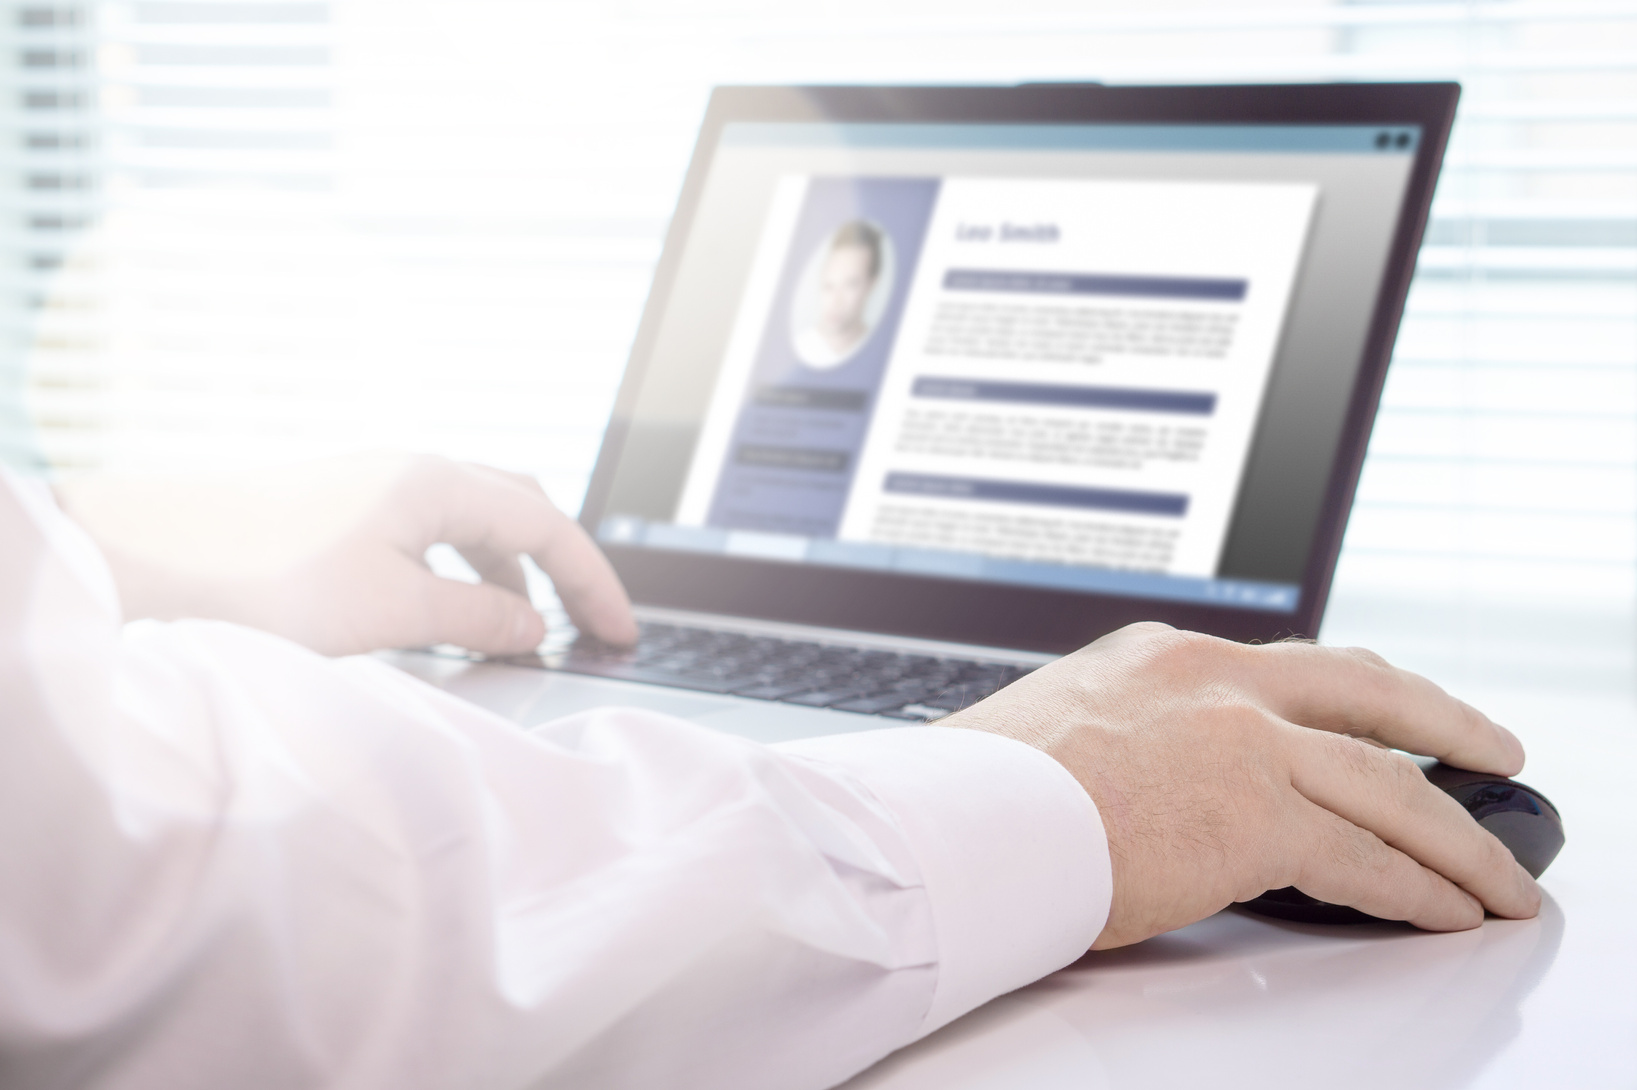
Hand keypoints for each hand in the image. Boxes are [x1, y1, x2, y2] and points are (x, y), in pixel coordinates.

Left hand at [54, 452, 636, 656]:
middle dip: (560, 564)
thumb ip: (475, 619)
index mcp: (437, 482)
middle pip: (518, 506)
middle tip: (584, 620)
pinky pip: (425, 532)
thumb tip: (532, 625)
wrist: (147, 556)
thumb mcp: (392, 612)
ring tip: (515, 628)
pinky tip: (439, 609)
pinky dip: (457, 569)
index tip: (621, 633)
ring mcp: (371, 485)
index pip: (549, 526)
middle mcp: (410, 470)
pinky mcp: (337, 509)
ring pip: (469, 520)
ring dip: (505, 571)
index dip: (594, 583)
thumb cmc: (265, 578)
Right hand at [946, 622, 1540, 947]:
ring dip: (1456, 836)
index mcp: (1163, 655)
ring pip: (1388, 784)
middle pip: (1366, 693)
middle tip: (1489, 746)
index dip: (1353, 696)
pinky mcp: (1254, 814)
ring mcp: (1241, 740)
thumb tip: (1156, 784)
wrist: (958, 821)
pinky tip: (1447, 909)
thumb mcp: (1064, 728)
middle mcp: (1212, 678)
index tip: (1386, 715)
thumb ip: (1129, 739)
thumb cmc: (982, 793)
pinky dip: (1420, 889)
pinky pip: (1367, 858)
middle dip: (1442, 723)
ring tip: (1495, 870)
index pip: (1288, 668)